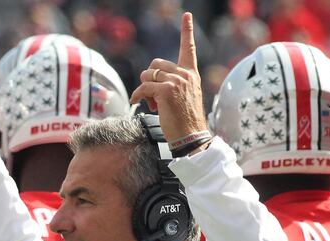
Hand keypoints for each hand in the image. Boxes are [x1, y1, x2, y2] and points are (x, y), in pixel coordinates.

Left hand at [130, 12, 207, 143]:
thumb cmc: (185, 122)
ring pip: (148, 75)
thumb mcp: (183, 98)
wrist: (191, 137)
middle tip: (152, 96)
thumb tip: (149, 83)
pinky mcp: (166, 91)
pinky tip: (138, 103)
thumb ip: (171, 85)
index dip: (187, 30)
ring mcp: (176, 81)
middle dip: (149, 78)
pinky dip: (138, 96)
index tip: (186, 15)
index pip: (189, 49)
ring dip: (144, 89)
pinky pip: (143, 87)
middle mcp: (185, 74)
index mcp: (191, 74)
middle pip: (156, 64)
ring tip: (151, 103)